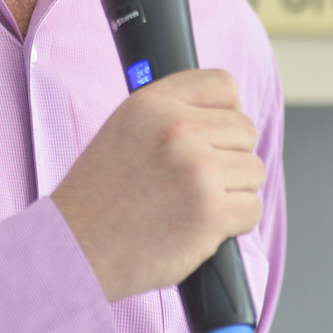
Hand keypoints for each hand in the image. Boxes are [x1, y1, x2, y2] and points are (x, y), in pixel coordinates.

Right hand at [50, 69, 264, 301]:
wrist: (78, 248)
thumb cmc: (99, 196)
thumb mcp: (124, 129)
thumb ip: (169, 115)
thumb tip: (221, 115)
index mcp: (152, 103)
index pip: (222, 84)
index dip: (227, 110)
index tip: (218, 132)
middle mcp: (176, 129)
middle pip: (245, 130)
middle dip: (231, 156)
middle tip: (200, 179)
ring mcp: (196, 169)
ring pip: (253, 170)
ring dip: (234, 191)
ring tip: (195, 203)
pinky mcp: (211, 211)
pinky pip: (252, 208)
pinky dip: (235, 222)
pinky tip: (201, 225)